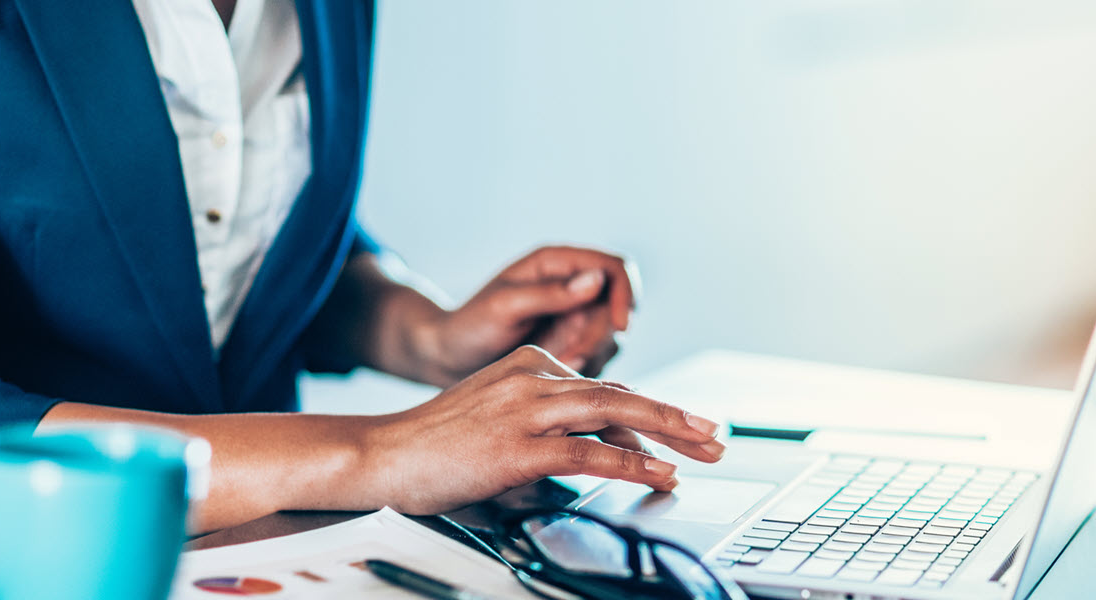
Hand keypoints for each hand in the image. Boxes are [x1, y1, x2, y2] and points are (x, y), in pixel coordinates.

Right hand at [362, 345, 723, 514]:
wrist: (380, 454)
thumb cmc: (439, 444)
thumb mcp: (502, 418)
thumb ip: (553, 423)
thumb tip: (608, 447)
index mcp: (530, 364)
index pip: (604, 388)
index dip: (649, 416)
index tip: (683, 433)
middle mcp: (532, 376)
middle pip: (621, 393)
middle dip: (676, 416)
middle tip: (715, 434)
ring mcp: (525, 409)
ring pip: (614, 413)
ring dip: (667, 432)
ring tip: (703, 449)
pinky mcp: (517, 446)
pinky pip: (587, 453)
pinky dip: (629, 464)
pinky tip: (657, 473)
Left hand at [429, 246, 638, 381]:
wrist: (449, 359)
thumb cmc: (468, 325)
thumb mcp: (505, 306)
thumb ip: (550, 293)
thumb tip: (596, 281)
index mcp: (557, 264)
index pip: (615, 269)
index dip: (625, 294)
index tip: (619, 325)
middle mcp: (572, 288)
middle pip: (617, 308)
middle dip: (600, 337)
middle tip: (571, 359)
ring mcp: (574, 319)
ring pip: (611, 338)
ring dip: (591, 357)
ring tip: (554, 368)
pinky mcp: (572, 347)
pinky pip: (597, 360)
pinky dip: (583, 372)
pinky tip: (554, 379)